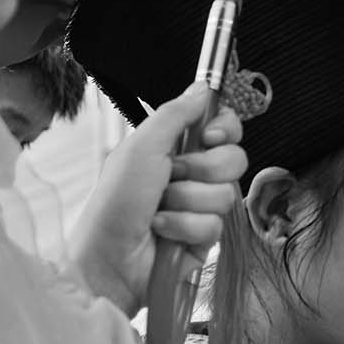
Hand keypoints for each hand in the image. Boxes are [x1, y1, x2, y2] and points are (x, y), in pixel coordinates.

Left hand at [69, 82, 246, 314]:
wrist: (109, 257)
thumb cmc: (116, 200)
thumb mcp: (141, 148)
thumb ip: (175, 114)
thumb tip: (203, 86)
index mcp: (176, 148)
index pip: (223, 128)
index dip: (225, 129)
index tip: (210, 137)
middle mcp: (192, 175)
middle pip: (234, 160)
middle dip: (204, 170)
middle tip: (172, 177)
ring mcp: (200, 207)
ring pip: (226, 194)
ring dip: (188, 202)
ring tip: (159, 210)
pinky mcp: (205, 237)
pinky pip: (216, 225)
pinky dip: (186, 227)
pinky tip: (164, 232)